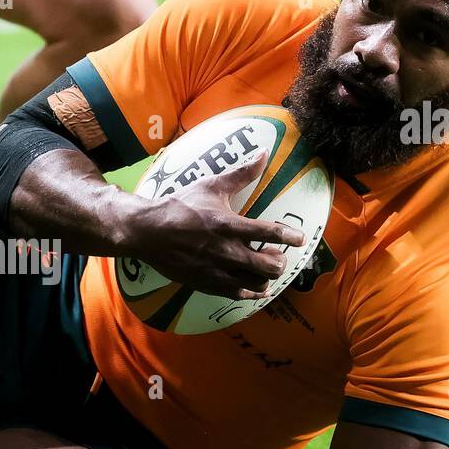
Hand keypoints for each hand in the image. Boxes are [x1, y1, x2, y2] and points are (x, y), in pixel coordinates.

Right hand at [121, 152, 305, 300]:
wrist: (148, 232)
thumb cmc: (180, 206)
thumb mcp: (211, 185)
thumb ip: (241, 173)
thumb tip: (264, 153)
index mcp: (229, 225)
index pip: (270, 233)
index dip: (290, 237)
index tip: (300, 239)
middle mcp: (226, 251)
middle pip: (270, 265)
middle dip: (280, 260)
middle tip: (275, 254)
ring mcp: (217, 271)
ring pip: (258, 283)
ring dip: (266, 276)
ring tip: (263, 267)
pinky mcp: (208, 284)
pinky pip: (240, 295)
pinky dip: (253, 292)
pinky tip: (255, 286)